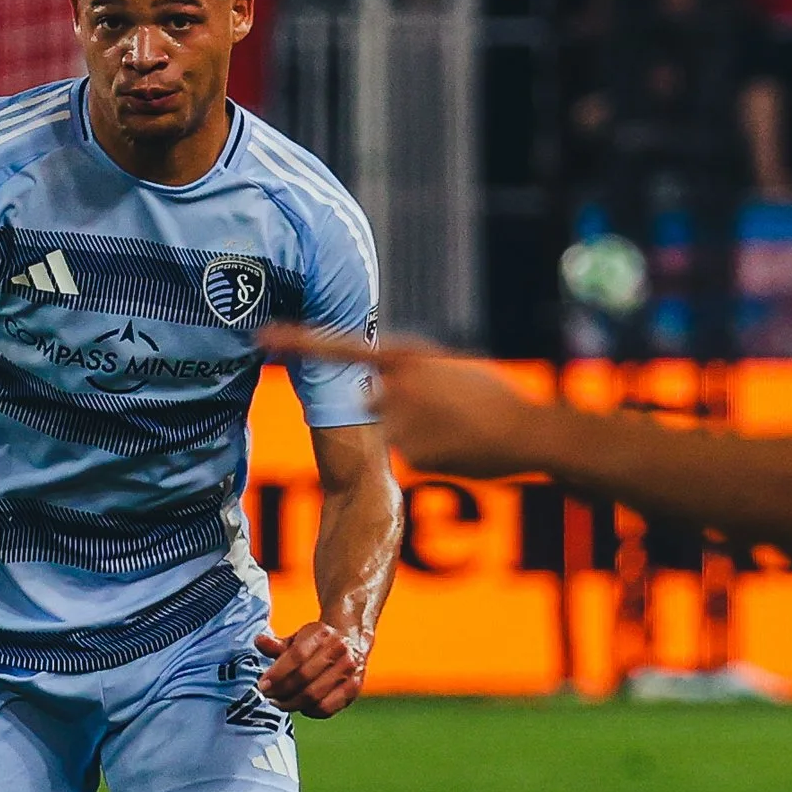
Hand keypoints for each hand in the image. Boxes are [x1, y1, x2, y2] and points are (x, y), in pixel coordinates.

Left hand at [258, 618, 367, 717]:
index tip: (262, 685)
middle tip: (269, 696)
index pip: (296, 656)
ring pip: (315, 695)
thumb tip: (259, 642)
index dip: (277, 673)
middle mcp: (339, 649)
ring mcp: (349, 669)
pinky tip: (301, 707)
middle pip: (304, 677)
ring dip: (292, 703)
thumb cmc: (316, 643)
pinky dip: (310, 711)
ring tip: (280, 703)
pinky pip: (328, 707)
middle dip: (281, 691)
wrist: (351, 640)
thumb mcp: (296, 639)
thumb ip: (276, 645)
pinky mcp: (354, 687)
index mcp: (321, 633)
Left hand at [265, 328, 551, 479]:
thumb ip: (414, 374)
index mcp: (407, 358)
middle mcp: (395, 388)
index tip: (264, 335)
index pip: (342, 348)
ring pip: (393, 432)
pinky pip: (410, 456)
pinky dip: (432, 455)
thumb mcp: (454, 369)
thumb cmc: (498, 397)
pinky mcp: (409, 457)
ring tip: (458, 430)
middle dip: (398, 409)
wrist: (527, 433)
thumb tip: (381, 387)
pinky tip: (459, 450)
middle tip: (444, 411)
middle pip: (373, 402)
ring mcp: (399, 423)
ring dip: (418, 434)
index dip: (300, 341)